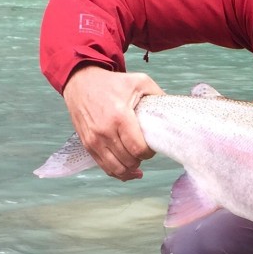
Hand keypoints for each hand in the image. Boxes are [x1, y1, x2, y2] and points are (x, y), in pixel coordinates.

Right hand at [62, 66, 164, 180]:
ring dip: (129, 169)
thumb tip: (171, 109)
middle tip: (144, 152)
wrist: (81, 82)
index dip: (149, 153)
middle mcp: (105, 132)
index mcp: (120, 117)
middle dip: (140, 160)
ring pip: (115, 168)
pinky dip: (116, 172)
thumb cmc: (111, 83)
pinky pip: (103, 166)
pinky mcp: (87, 144)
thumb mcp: (139, 81)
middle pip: (128, 161)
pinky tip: (126, 171)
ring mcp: (94, 140)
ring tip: (137, 163)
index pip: (138, 149)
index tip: (152, 147)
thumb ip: (158, 95)